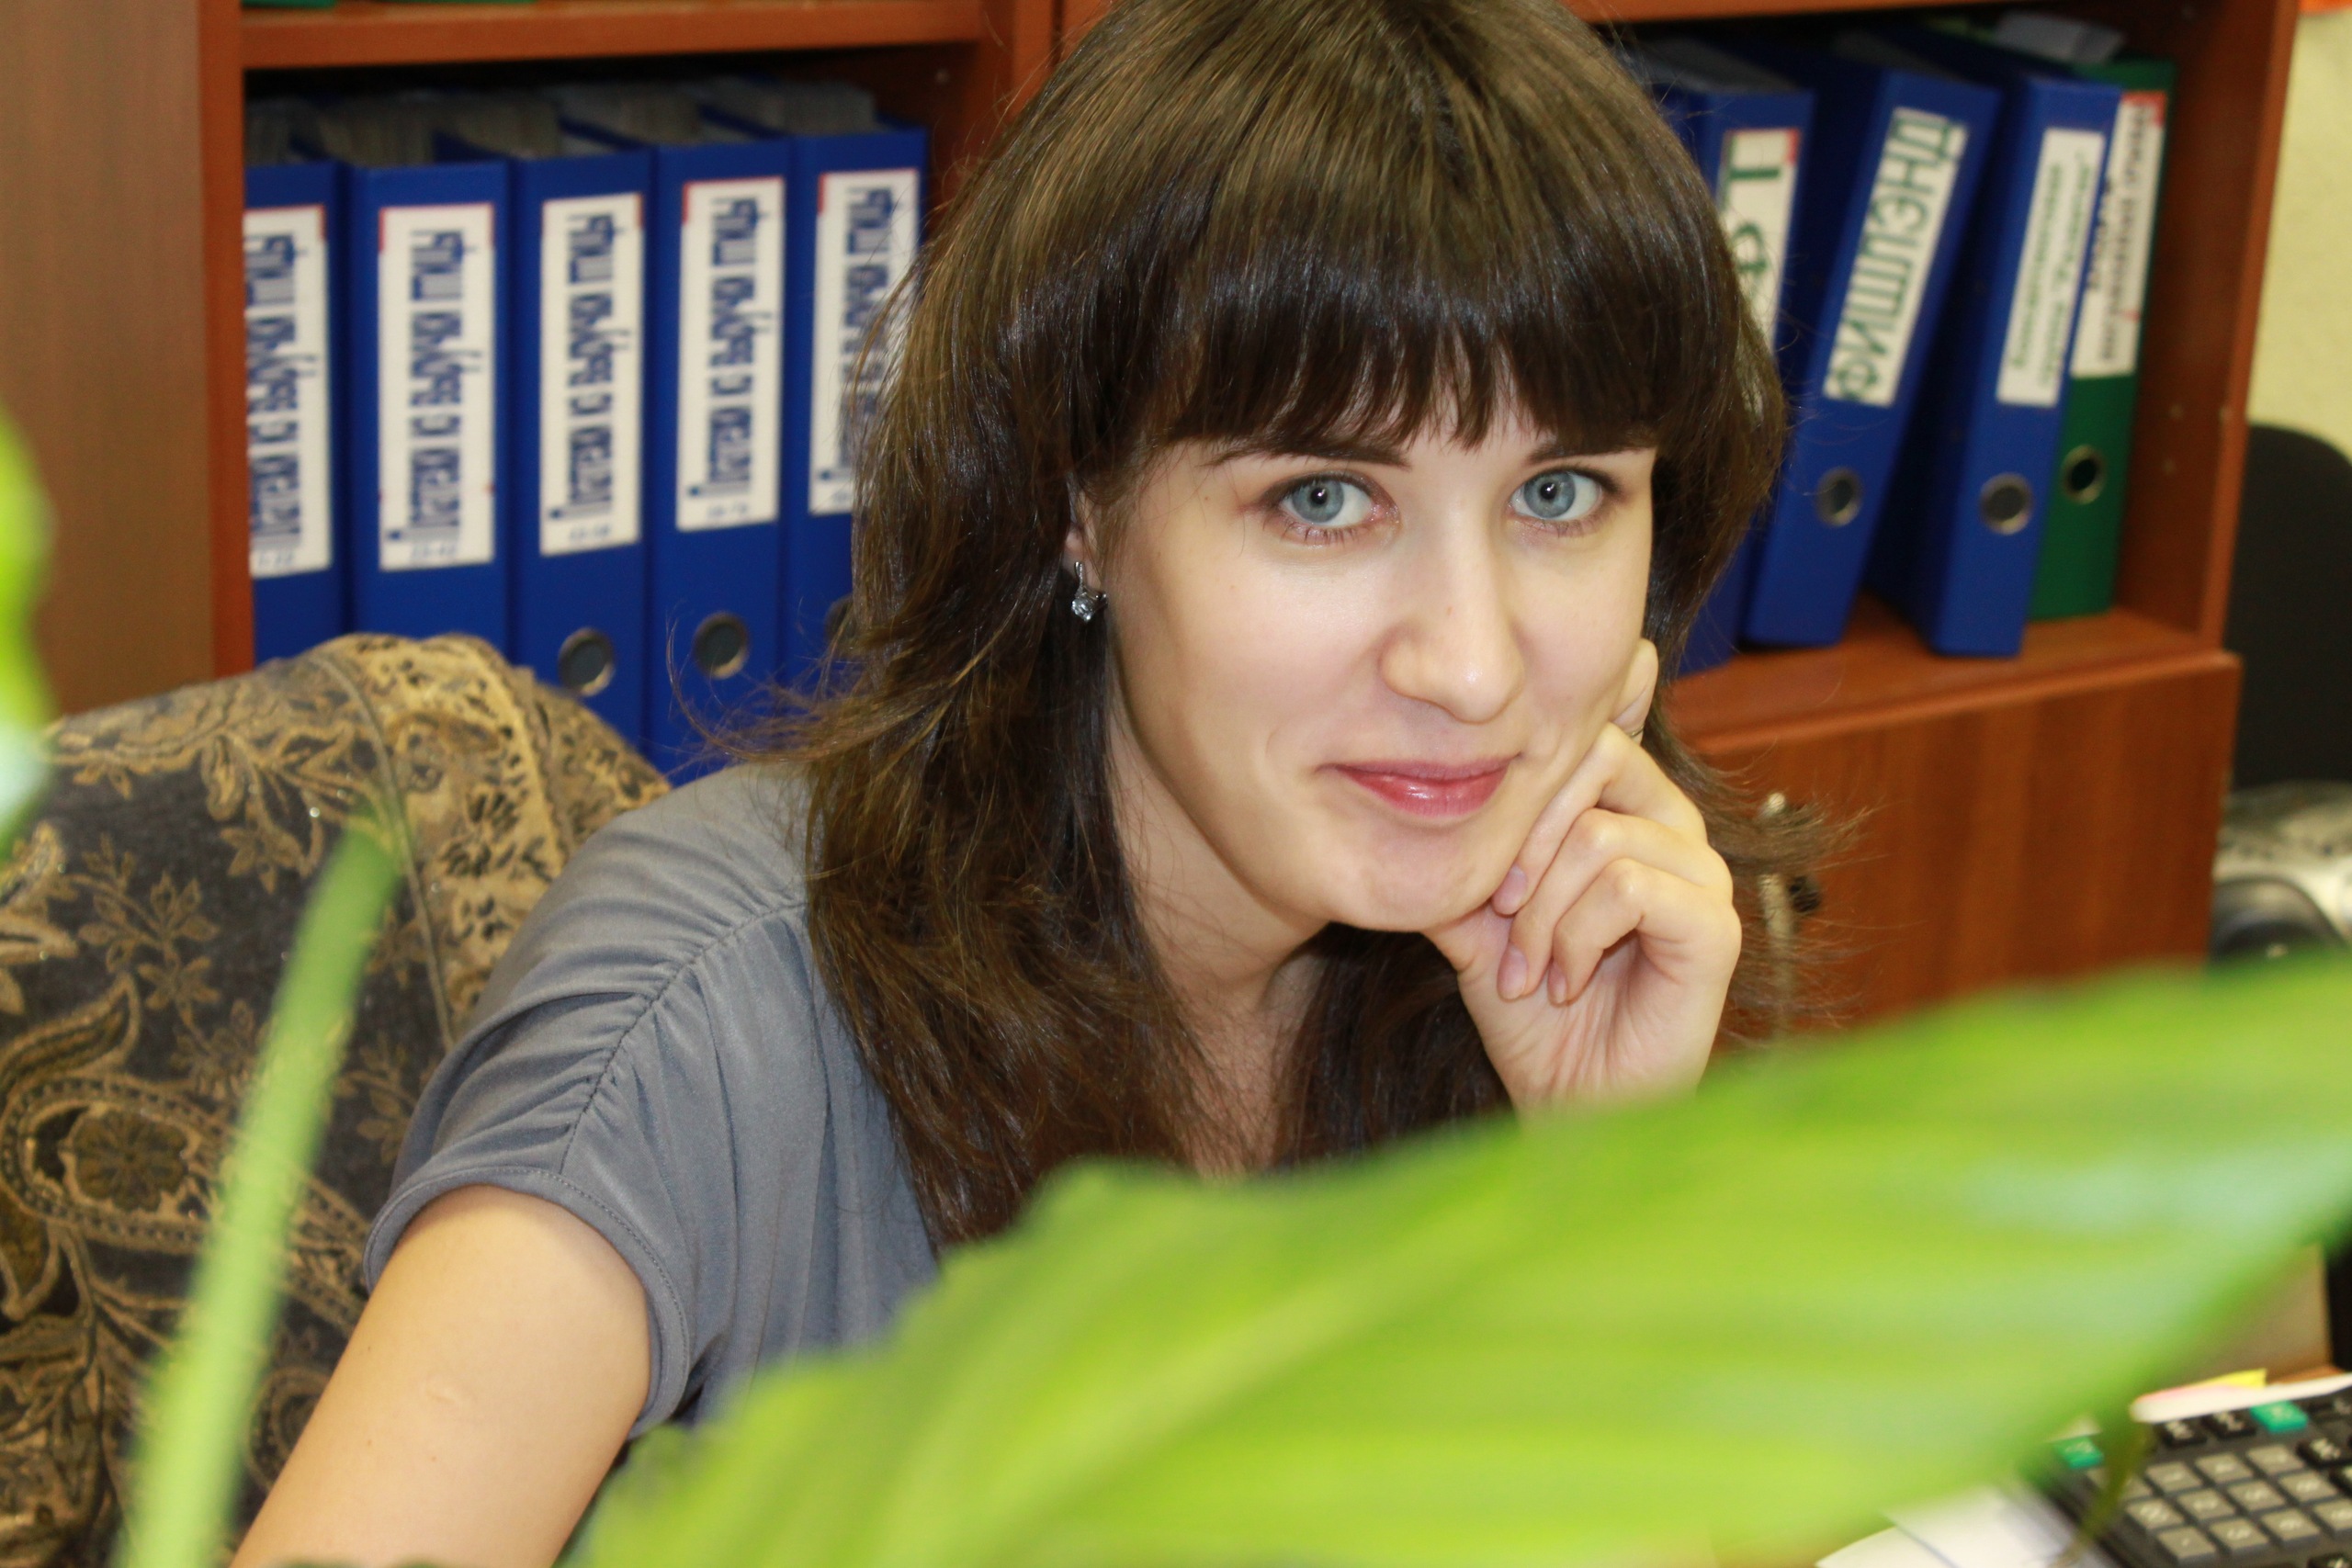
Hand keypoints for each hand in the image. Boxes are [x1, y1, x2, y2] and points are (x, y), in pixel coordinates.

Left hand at [1424, 641, 1740, 1108]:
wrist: (1570, 1104)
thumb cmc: (1533, 1014)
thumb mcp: (1475, 923)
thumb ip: (1454, 860)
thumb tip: (1407, 802)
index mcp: (1628, 811)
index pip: (1578, 738)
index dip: (1517, 798)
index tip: (1486, 885)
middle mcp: (1675, 829)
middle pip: (1596, 762)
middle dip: (1525, 842)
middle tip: (1499, 916)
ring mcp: (1703, 876)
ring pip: (1599, 836)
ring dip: (1541, 913)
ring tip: (1527, 972)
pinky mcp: (1715, 928)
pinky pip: (1628, 888)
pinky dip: (1576, 939)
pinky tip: (1562, 983)